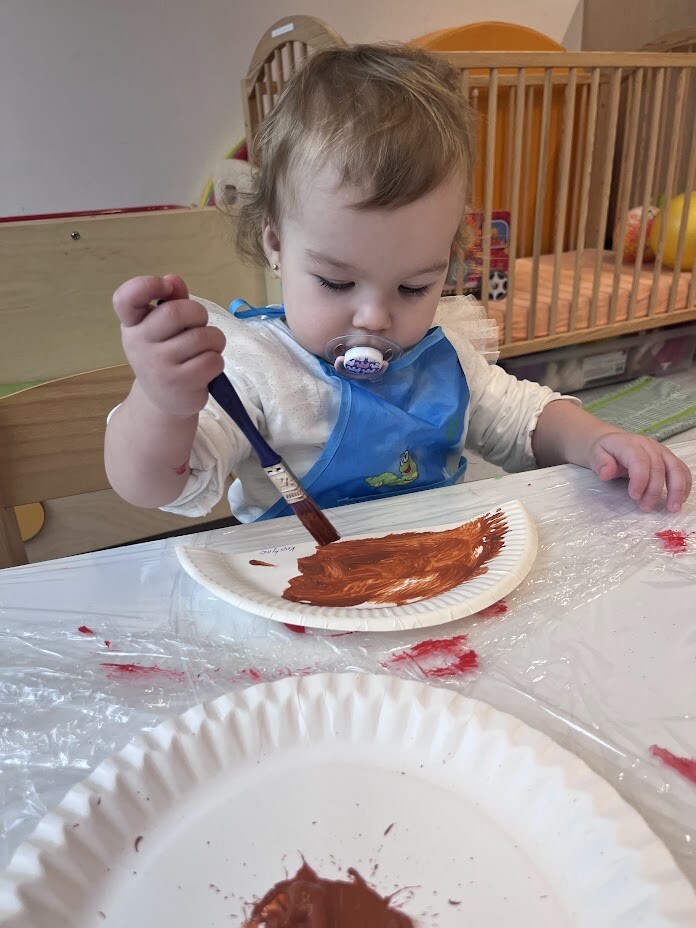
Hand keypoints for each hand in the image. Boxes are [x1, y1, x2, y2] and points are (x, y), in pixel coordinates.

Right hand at [113, 275, 224, 416]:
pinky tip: (205, 368)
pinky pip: (212, 360)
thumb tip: (173, 280)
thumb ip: (172, 301)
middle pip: (177, 312)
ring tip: (205, 349)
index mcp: (132, 324)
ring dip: (214, 340)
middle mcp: (138, 344)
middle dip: (199, 314)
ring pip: (202, 337)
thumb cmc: (166, 355)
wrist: (164, 401)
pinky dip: (217, 361)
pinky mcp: (179, 384)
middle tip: (199, 326)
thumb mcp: (163, 328)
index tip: (167, 287)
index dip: (147, 285)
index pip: (126, 298)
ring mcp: (157, 366)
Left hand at [588, 431, 691, 512]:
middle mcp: (649, 445)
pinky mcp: (668, 458)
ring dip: (676, 489)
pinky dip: (684, 484)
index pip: (639, 460)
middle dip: (654, 490)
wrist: (612, 442)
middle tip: (645, 507)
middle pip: (658, 467)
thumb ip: (600, 463)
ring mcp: (661, 451)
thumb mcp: (595, 455)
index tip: (634, 496)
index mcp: (630, 444)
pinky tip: (681, 499)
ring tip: (672, 508)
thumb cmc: (604, 452)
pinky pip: (682, 470)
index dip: (640, 479)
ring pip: (675, 468)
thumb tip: (606, 474)